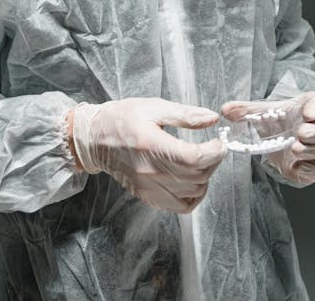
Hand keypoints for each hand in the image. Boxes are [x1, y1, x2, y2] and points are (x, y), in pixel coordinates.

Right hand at [69, 97, 225, 212]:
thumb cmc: (121, 119)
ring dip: (205, 176)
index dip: (215, 152)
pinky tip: (193, 180)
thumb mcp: (153, 107)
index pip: (194, 158)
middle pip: (197, 176)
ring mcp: (149, 187)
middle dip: (213, 161)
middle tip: (212, 147)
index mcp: (152, 145)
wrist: (95, 139)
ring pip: (193, 192)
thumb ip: (184, 114)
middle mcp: (151, 172)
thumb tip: (211, 118)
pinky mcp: (148, 196)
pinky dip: (194, 195)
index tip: (219, 142)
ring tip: (202, 160)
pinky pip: (181, 206)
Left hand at [221, 92, 314, 185]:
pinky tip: (296, 164)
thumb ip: (246, 110)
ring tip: (295, 148)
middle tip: (301, 133)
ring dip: (310, 150)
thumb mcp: (265, 112)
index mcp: (314, 107)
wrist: (283, 139)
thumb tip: (225, 110)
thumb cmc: (280, 120)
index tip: (307, 112)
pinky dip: (308, 167)